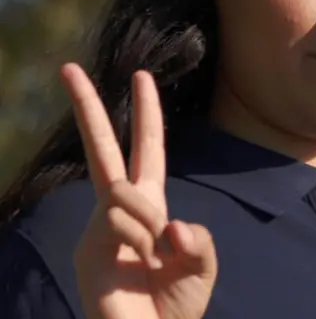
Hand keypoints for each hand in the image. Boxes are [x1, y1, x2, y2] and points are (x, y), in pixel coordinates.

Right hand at [64, 63, 217, 318]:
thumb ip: (197, 240)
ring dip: (149, 223)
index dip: (146, 115)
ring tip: (153, 258)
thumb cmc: (174, 306)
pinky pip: (121, 220)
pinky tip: (138, 265)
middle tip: (68, 67)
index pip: (148, 150)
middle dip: (87, 107)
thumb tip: (169, 225)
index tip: (140, 76)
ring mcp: (101, 225)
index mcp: (152, 205)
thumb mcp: (201, 265)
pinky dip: (139, 240)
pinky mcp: (88, 245)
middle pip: (102, 148)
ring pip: (126, 192)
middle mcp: (122, 208)